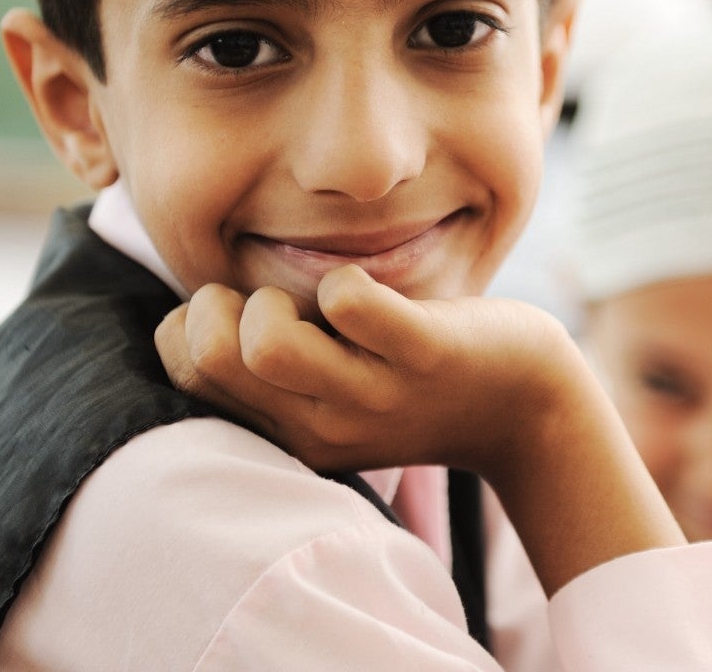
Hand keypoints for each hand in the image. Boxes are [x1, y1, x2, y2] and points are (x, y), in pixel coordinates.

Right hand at [155, 265, 578, 476]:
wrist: (525, 409)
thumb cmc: (417, 380)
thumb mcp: (334, 395)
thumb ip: (275, 370)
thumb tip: (200, 306)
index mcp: (289, 431)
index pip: (185, 377)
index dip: (189, 326)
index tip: (238, 311)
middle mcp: (322, 425)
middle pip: (211, 360)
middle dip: (219, 305)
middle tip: (271, 298)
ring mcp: (373, 393)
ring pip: (267, 346)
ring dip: (277, 297)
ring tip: (316, 300)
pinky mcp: (425, 354)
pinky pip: (352, 305)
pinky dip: (347, 279)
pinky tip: (369, 289)